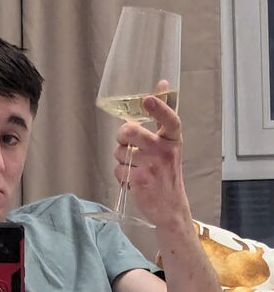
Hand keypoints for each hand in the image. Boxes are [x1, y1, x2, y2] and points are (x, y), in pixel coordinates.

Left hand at [113, 86, 190, 227]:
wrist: (170, 208)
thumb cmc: (166, 173)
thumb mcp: (169, 144)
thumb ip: (162, 116)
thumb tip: (161, 83)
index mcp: (173, 140)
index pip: (171, 120)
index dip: (159, 107)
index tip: (147, 98)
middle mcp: (165, 151)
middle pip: (131, 131)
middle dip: (121, 135)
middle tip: (125, 142)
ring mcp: (153, 166)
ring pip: (120, 152)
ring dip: (121, 160)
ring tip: (135, 167)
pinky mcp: (140, 180)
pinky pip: (118, 169)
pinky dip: (120, 175)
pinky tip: (132, 180)